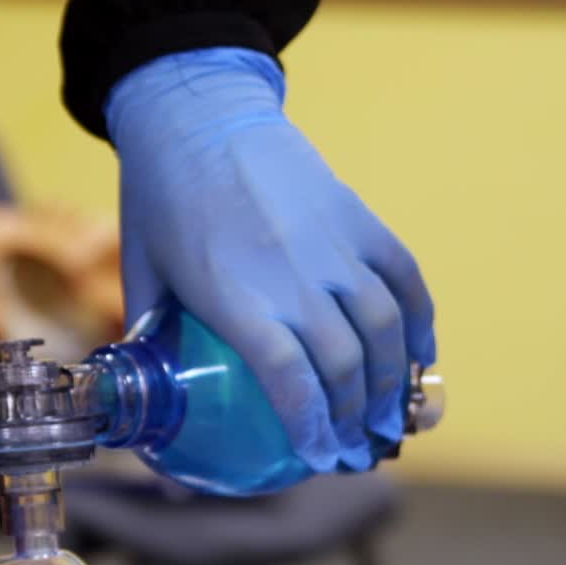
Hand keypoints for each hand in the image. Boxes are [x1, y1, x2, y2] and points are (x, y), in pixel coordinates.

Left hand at [106, 47, 433, 471]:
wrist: (197, 109)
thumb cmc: (161, 197)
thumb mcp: (143, 273)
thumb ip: (152, 335)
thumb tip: (154, 390)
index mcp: (233, 293)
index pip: (289, 376)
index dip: (311, 424)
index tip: (318, 455)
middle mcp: (291, 273)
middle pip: (345, 364)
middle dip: (355, 420)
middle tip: (355, 452)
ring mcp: (332, 243)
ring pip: (384, 327)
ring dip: (392, 383)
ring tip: (388, 421)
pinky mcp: (356, 216)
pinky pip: (403, 277)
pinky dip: (420, 321)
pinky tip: (422, 356)